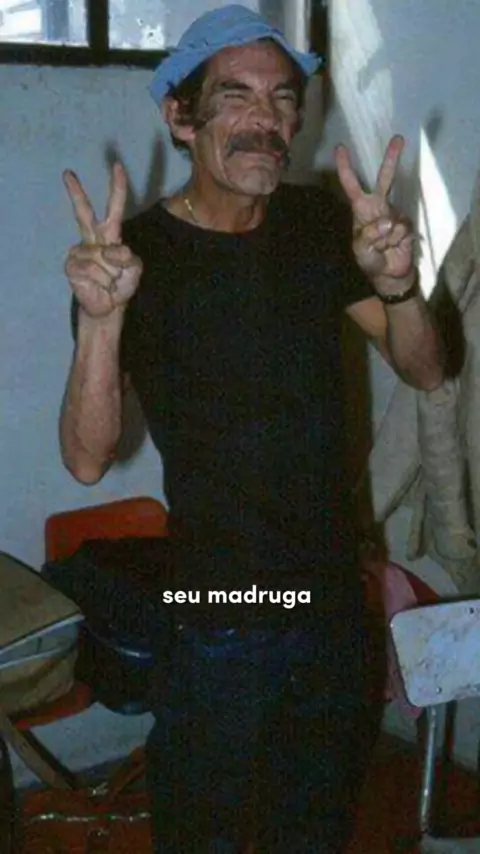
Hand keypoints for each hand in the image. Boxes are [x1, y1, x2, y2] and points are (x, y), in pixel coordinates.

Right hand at [63, 163, 142, 318]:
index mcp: (110, 234)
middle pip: (83, 212)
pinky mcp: (71, 265)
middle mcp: (92, 238)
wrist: (108, 306)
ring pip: (102, 257)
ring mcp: (79, 251)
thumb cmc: (121, 283)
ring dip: (111, 273)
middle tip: (67, 173)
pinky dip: (102, 281)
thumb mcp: (134, 268)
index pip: (114, 207)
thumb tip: (111, 251)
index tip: (117, 166)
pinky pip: (93, 269)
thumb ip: (129, 257)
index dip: (117, 187)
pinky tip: (99, 285)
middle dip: (76, 193)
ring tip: (108, 281)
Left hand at [335, 135, 415, 292]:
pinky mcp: (407, 224)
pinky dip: (396, 241)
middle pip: (385, 179)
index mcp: (361, 209)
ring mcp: (394, 214)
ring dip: (385, 238)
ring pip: (392, 217)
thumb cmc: (370, 260)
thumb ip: (369, 236)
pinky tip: (394, 247)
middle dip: (391, 159)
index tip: (341, 148)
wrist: (389, 274)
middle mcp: (379, 207)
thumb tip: (388, 222)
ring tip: (383, 248)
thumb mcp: (360, 250)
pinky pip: (401, 229)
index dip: (346, 167)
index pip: (351, 185)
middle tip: (398, 138)